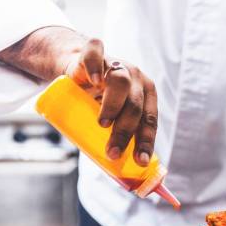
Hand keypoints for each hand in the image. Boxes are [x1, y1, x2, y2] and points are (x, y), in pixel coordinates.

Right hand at [0, 28, 156, 166]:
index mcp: (146, 94)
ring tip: (102, 125)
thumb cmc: (99, 98)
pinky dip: (95, 67)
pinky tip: (94, 80)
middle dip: (125, 133)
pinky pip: (96, 54)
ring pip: (120, 82)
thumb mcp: (114, 116)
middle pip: (135, 106)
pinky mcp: (93, 52)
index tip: (141, 162)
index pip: (150, 120)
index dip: (146, 142)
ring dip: (113, 106)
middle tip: (112, 152)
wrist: (75, 68)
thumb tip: (122, 173)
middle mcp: (136, 77)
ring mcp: (116, 62)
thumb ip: (119, 135)